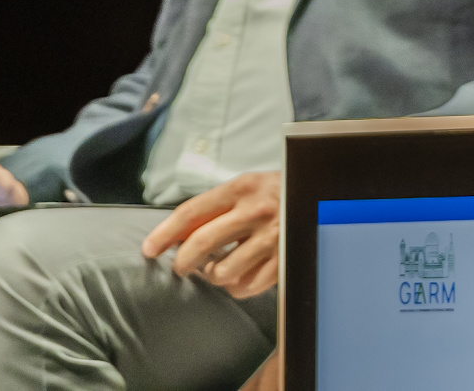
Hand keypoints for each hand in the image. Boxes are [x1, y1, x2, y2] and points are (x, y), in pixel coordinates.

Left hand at [141, 171, 279, 298]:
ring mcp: (273, 237)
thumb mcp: (248, 188)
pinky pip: (245, 287)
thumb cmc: (278, 193)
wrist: (324, 194)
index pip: (192, 213)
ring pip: (222, 271)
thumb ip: (215, 208)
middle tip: (181, 267)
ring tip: (219, 267)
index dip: (165, 234)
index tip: (149, 249)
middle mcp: (258, 210)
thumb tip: (174, 236)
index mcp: (243, 187)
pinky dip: (236, 286)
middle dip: (182, 261)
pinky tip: (240, 275)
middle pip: (201, 244)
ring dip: (213, 274)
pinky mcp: (285, 260)